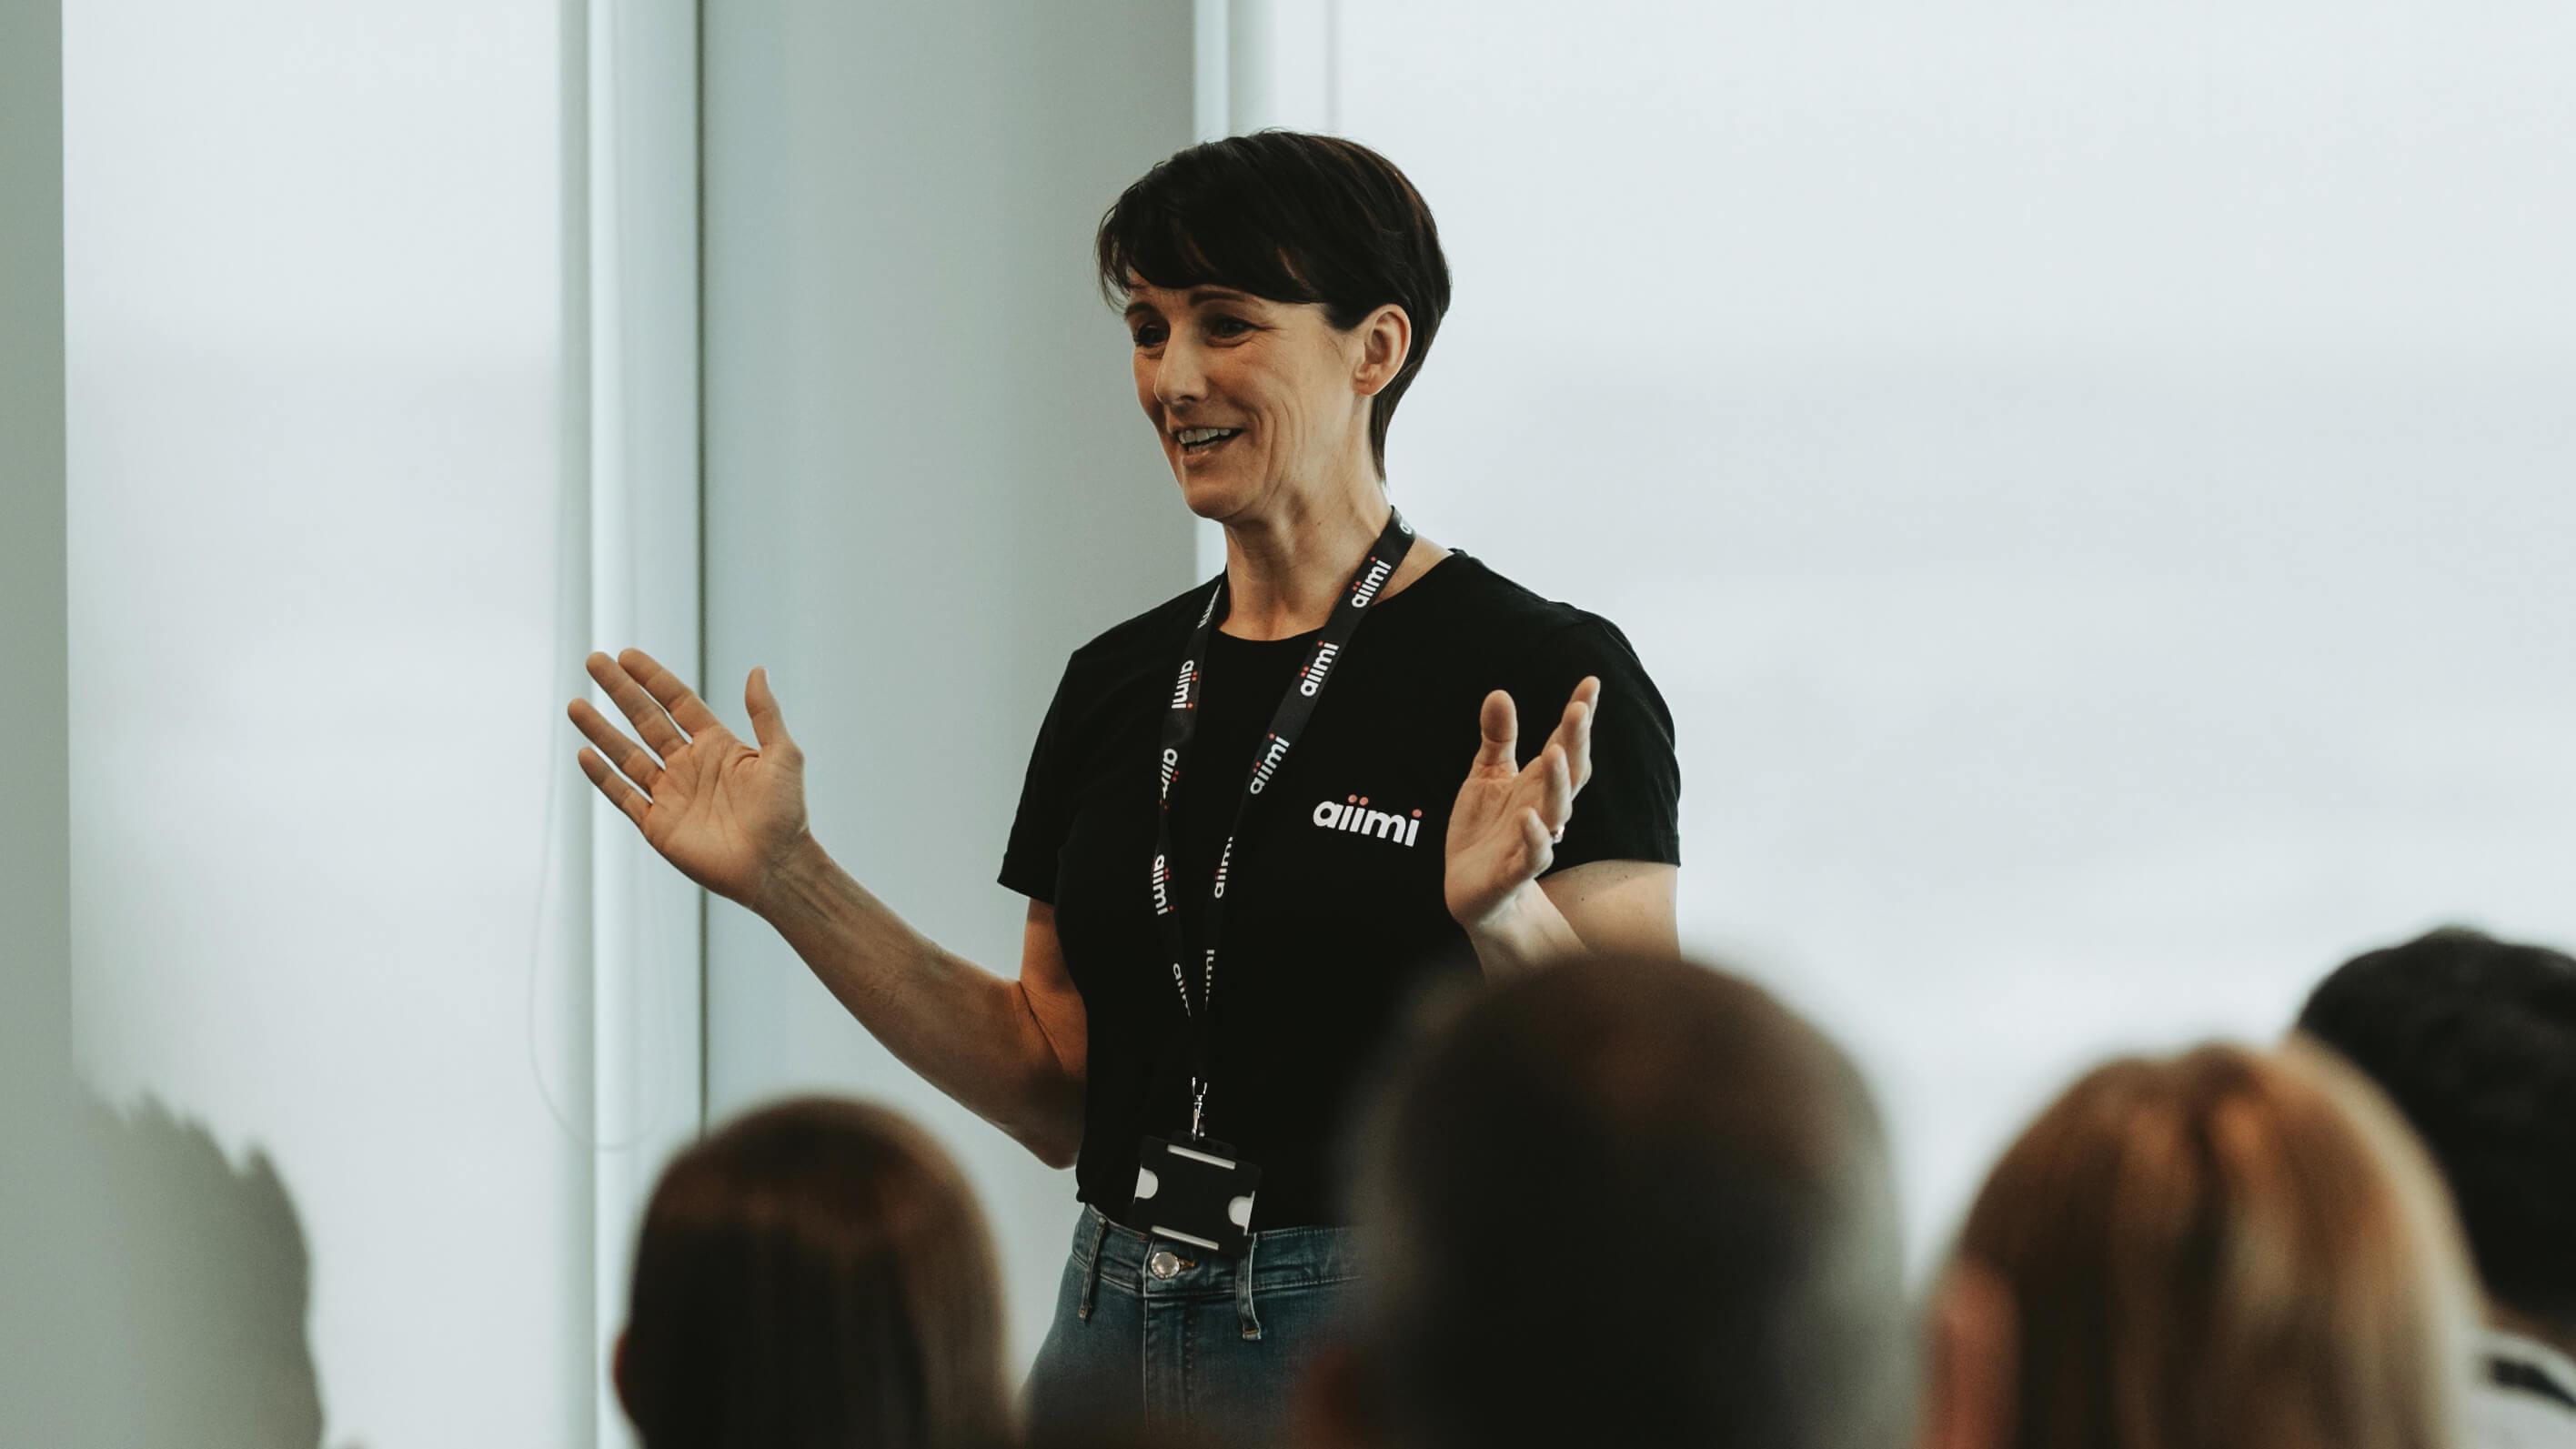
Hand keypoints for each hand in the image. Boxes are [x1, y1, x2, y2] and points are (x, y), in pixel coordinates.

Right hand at [566, 649, 811, 908]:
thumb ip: (765, 713)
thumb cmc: (786, 812)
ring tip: (575, 705)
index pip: (677, 702)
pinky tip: (585, 754)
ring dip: (602, 730)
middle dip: (620, 691)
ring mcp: (671, 795)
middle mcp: (689, 765)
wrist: (776, 866)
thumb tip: (756, 670)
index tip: (626, 655)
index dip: (652, 678)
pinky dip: (604, 777)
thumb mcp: (783, 755)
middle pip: (646, 720)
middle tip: (594, 661)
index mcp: (716, 745)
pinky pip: (625, 796)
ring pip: (627, 755)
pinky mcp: (658, 825)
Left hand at [1443, 677, 1597, 931]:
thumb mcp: (1487, 776)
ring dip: (1559, 783)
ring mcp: (1532, 840)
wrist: (1470, 891)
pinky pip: (1532, 855)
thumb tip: (1500, 692)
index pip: (1564, 744)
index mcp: (1537, 783)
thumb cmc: (1485, 830)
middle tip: (1579, 708)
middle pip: (1569, 772)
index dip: (1579, 716)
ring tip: (1554, 752)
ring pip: (1556, 810)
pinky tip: (1530, 817)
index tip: (1592, 682)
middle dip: (1576, 742)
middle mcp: (1543, 808)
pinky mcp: (1515, 871)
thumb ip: (1497, 737)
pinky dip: (1534, 837)